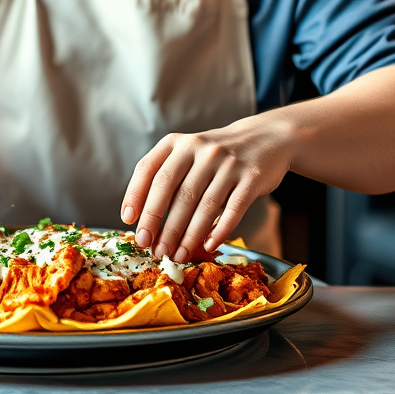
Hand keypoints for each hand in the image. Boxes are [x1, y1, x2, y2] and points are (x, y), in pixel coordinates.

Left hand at [120, 113, 291, 262]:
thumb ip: (169, 178)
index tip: (129, 221)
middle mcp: (200, 148)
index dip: (135, 196)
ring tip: (177, 256)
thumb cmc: (217, 155)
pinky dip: (219, 231)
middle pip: (174, 191)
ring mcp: (227, 162)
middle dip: (159, 223)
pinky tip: (208, 246)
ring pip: (203, 205)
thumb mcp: (189, 154)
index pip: (148, 169)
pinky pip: (233, 209)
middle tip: (152, 249)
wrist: (265, 137)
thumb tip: (146, 223)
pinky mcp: (251, 177)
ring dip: (187, 236)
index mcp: (178, 143)